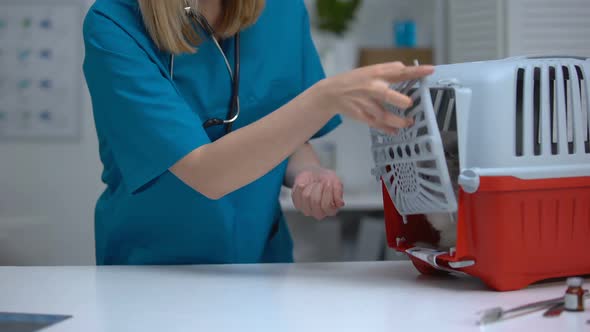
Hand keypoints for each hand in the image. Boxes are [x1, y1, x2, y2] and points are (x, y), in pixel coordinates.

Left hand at [291, 166, 344, 219]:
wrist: (313, 173)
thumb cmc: (326, 179)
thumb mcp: (336, 181)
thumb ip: (339, 191)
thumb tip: (340, 203)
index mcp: (331, 209)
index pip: (328, 206)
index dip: (328, 192)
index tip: (328, 183)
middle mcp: (320, 213)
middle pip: (315, 202)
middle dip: (318, 188)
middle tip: (320, 183)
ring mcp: (307, 210)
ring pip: (306, 197)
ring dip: (310, 186)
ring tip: (314, 184)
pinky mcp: (298, 205)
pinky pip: (297, 194)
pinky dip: (301, 186)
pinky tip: (306, 186)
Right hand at [310, 62, 433, 133]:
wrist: (331, 93)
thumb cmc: (354, 80)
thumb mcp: (370, 70)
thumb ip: (388, 70)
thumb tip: (405, 68)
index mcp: (377, 74)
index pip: (399, 71)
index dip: (416, 71)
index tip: (431, 70)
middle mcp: (372, 88)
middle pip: (388, 95)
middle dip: (400, 100)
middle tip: (409, 104)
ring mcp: (366, 103)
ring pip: (384, 115)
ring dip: (398, 121)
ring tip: (408, 123)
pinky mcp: (362, 115)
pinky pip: (377, 124)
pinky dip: (387, 129)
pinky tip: (395, 132)